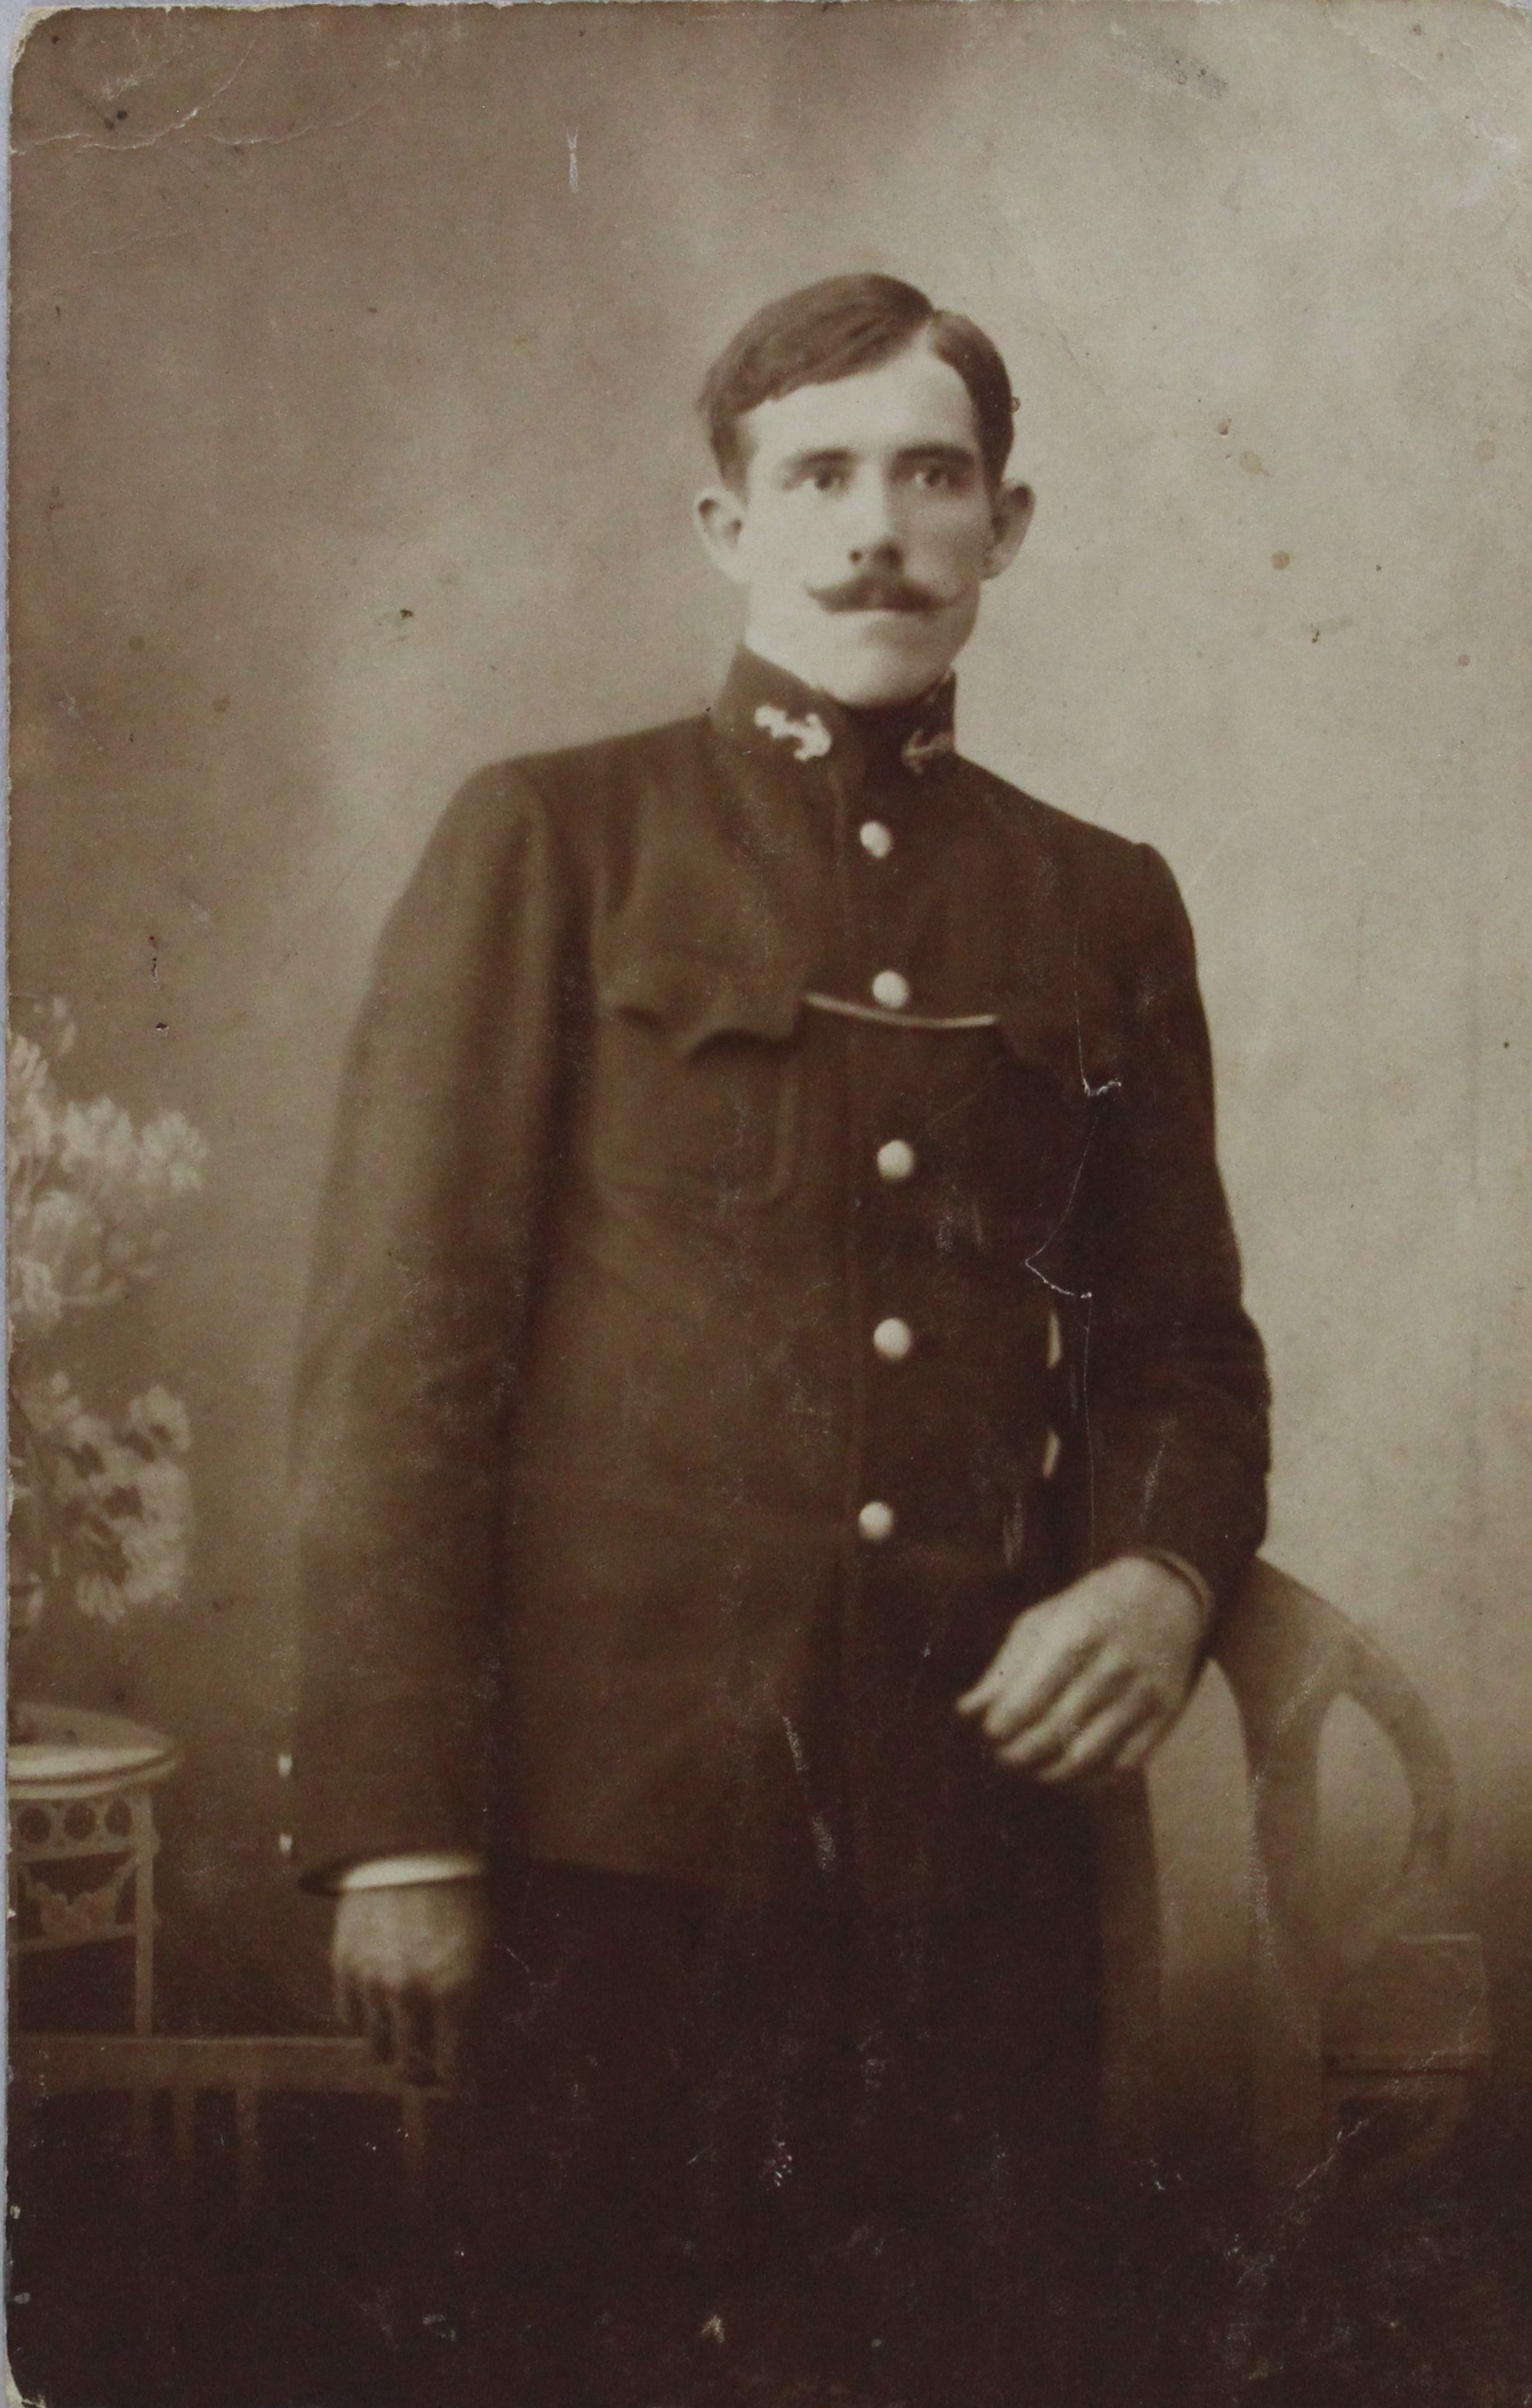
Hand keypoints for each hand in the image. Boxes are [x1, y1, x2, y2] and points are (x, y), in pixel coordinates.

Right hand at [332, 1879, 492, 2086]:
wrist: (416, 1841)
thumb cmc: (463, 1892)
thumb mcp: (489, 1947)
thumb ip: (482, 2003)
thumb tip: (477, 2053)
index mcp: (459, 1989)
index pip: (456, 2070)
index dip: (462, 2085)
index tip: (466, 2085)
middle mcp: (413, 1993)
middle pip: (412, 2069)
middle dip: (428, 2073)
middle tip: (437, 2064)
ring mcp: (373, 1981)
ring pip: (378, 2049)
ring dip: (395, 2049)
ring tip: (408, 2035)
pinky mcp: (344, 1964)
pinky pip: (350, 2019)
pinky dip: (366, 2022)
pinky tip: (382, 2009)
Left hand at [956, 1556, 1203, 1782]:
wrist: (1168, 1595)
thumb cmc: (1090, 1608)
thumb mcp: (1043, 1620)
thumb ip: (1005, 1667)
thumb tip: (966, 1712)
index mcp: (1075, 1636)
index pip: (1028, 1699)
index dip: (1001, 1726)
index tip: (989, 1733)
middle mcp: (1111, 1668)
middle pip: (1053, 1732)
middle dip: (1018, 1754)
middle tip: (1002, 1757)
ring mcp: (1141, 1695)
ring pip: (1086, 1757)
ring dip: (1049, 1771)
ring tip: (1030, 1767)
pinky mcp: (1164, 1716)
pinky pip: (1122, 1764)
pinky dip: (1091, 1777)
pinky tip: (1069, 1771)